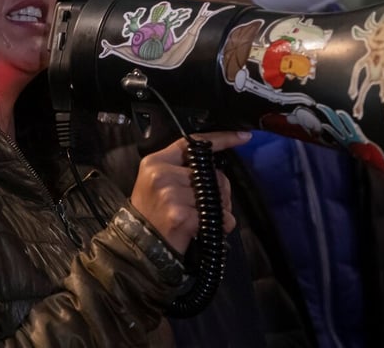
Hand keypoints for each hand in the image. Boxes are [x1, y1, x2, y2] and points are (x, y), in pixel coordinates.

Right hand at [130, 131, 250, 253]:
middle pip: (211, 173)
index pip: (192, 144)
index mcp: (156, 161)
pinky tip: (208, 230)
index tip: (243, 137)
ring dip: (221, 210)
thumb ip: (182, 171)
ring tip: (207, 219)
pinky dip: (221, 224)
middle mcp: (161, 174)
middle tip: (214, 206)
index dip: (220, 139)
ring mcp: (170, 194)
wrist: (140, 246)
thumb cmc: (153, 214)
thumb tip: (216, 170)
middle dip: (222, 190)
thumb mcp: (159, 184)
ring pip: (215, 195)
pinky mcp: (179, 214)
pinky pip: (215, 215)